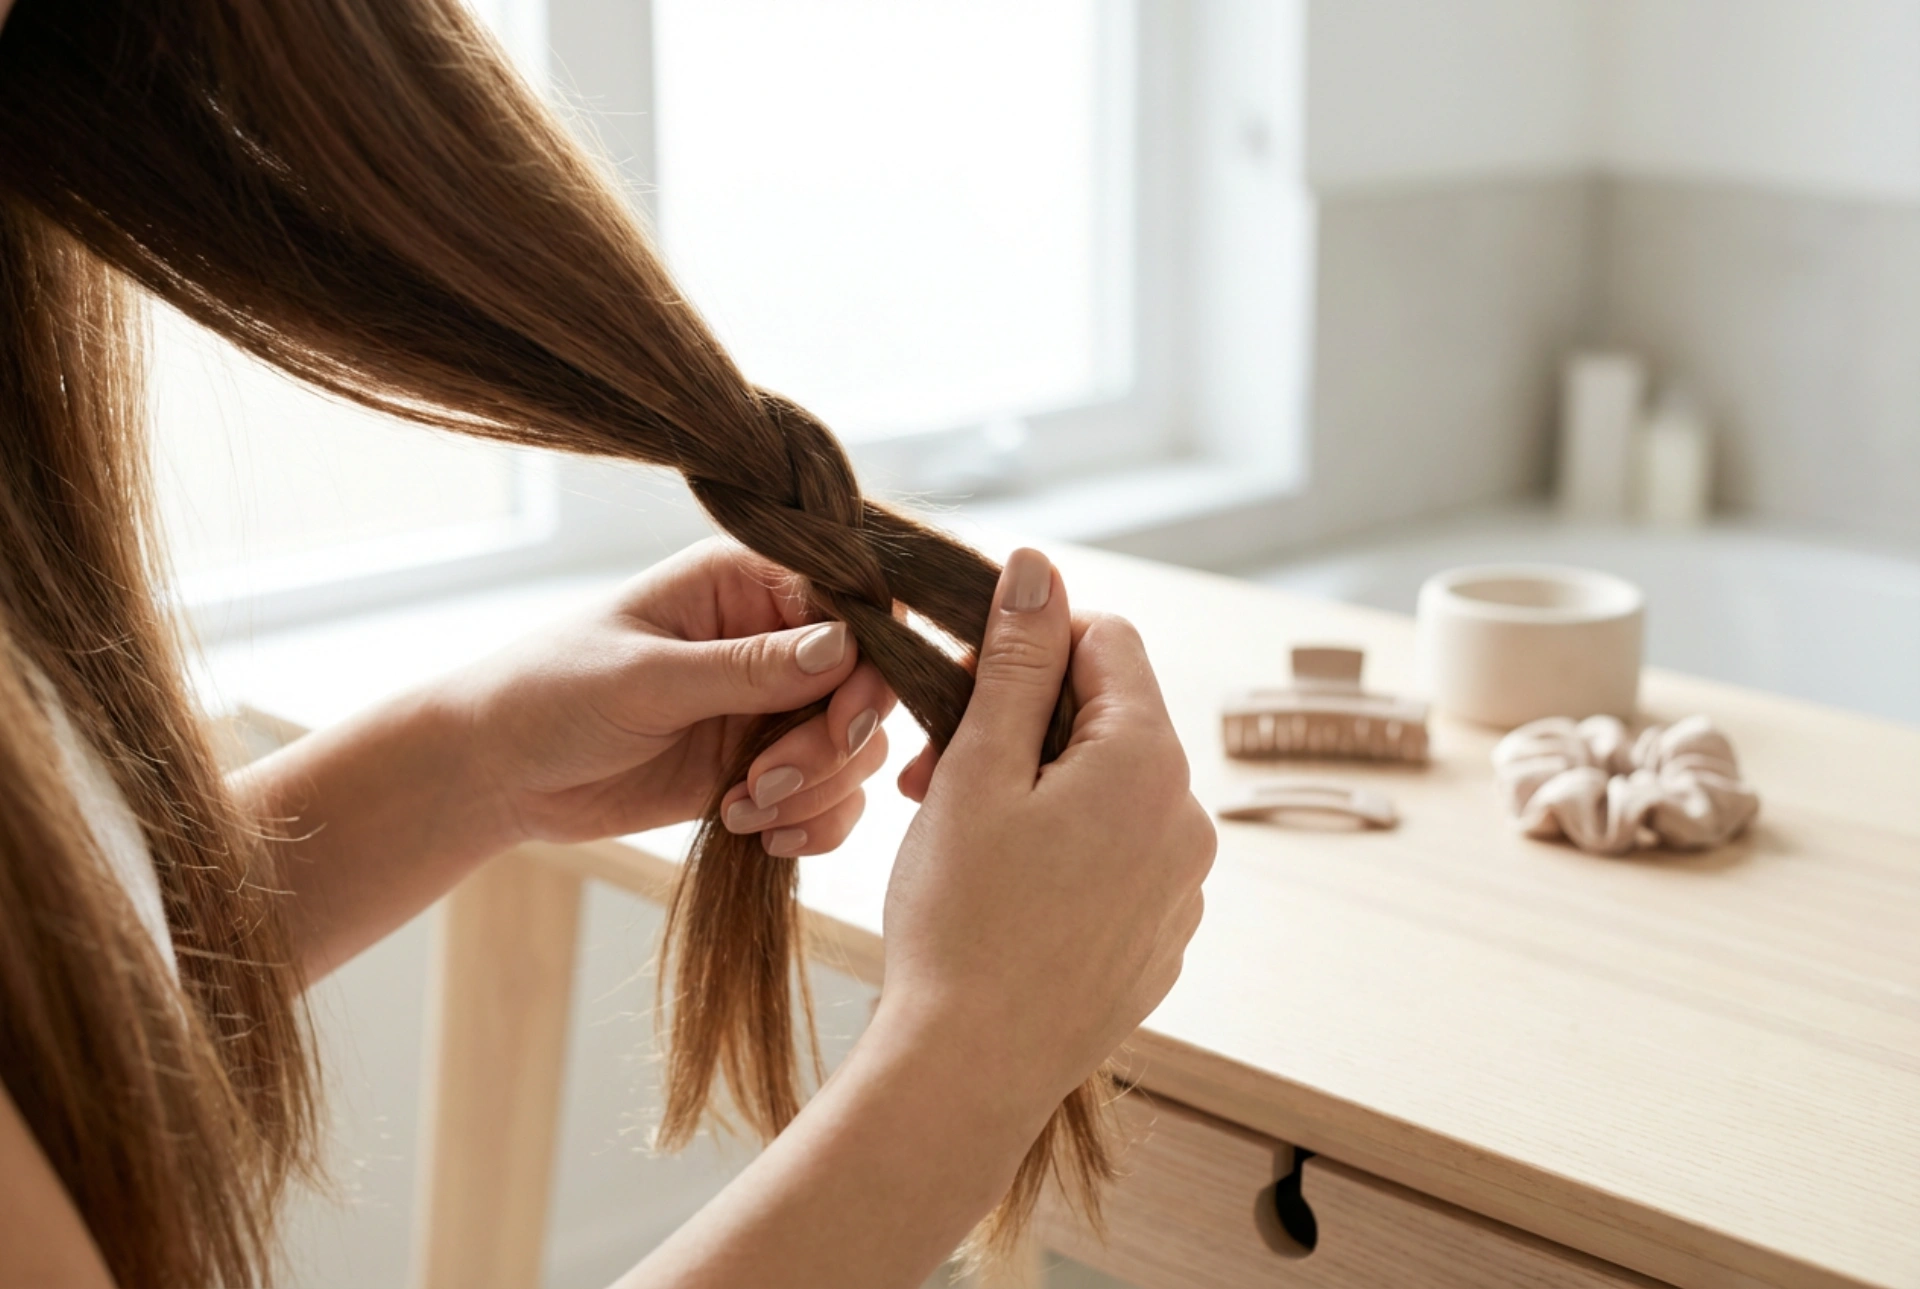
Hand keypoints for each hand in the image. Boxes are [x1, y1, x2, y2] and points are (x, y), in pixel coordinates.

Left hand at [448, 538, 896, 852]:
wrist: (497, 773)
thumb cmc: (549, 693)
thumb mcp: (645, 678)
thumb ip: (748, 668)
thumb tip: (845, 648)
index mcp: (745, 581)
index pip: (854, 605)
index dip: (868, 666)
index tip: (839, 723)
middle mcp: (772, 637)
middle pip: (868, 685)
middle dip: (832, 745)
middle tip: (768, 780)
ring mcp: (771, 705)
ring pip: (856, 747)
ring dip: (817, 790)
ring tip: (745, 808)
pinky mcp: (764, 765)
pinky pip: (832, 796)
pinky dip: (812, 823)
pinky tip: (758, 835)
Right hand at [871, 549, 1214, 1120]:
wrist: (970, 1072)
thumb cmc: (960, 918)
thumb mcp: (976, 769)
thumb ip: (1017, 660)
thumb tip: (1040, 568)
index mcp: (1149, 762)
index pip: (1111, 640)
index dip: (1033, 643)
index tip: (966, 684)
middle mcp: (1188, 819)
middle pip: (1112, 718)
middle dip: (1026, 721)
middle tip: (936, 766)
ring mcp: (1183, 888)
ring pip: (1113, 791)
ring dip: (1041, 786)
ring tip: (960, 831)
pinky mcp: (1162, 940)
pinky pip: (1121, 859)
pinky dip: (1066, 850)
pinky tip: (1003, 891)